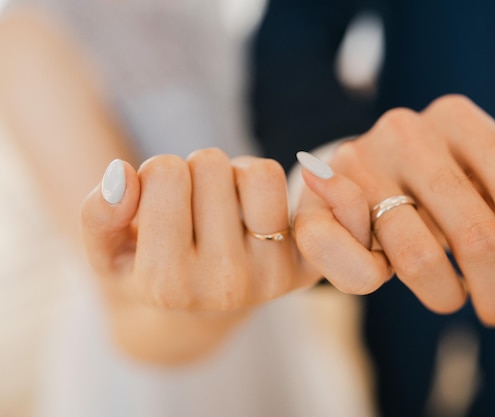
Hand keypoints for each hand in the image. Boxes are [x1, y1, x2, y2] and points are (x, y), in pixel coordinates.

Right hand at [81, 149, 318, 362]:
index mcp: (169, 284)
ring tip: (223, 207)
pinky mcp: (306, 267)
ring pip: (259, 173)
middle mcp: (226, 286)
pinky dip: (277, 191)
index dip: (157, 175)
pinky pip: (305, 193)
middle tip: (193, 208)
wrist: (201, 309)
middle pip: (212, 164)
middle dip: (196, 173)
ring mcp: (273, 277)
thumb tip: (121, 175)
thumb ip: (98, 216)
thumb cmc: (150, 269)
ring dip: (237, 177)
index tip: (159, 206)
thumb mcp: (107, 252)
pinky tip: (256, 212)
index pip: (166, 172)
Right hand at [293, 95, 494, 326]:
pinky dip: (375, 284)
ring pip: (419, 258)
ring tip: (453, 297)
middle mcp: (406, 132)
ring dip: (446, 295)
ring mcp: (356, 163)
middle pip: (479, 232)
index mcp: (459, 118)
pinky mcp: (314, 203)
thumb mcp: (484, 185)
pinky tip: (385, 277)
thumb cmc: (427, 187)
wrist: (344, 178)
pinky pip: (358, 269)